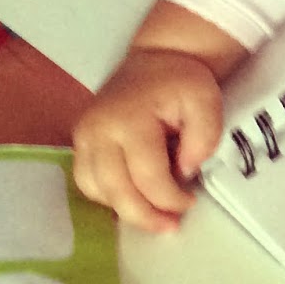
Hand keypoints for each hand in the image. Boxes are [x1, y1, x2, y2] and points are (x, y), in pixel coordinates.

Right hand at [72, 0, 247, 232]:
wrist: (156, 57)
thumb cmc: (181, 79)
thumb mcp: (206, 100)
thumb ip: (202, 137)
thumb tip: (185, 172)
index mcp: (129, 120)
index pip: (146, 176)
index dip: (168, 198)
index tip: (189, 203)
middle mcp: (97, 130)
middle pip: (115, 189)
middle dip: (144, 215)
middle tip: (169, 226)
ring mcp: (83, 136)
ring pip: (95, 189)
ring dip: (123, 208)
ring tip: (154, 215)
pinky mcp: (79, 140)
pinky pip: (86, 180)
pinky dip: (108, 195)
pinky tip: (133, 196)